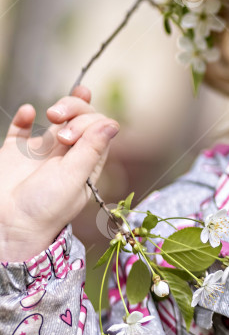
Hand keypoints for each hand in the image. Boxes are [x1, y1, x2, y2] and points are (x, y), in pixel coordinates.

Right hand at [0, 85, 119, 261]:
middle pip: (82, 118)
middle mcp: (68, 155)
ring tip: (52, 113)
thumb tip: (112, 124)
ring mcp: (42, 152)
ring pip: (59, 119)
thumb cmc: (45, 209)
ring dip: (61, 108)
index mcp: (87, 163)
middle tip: (58, 117)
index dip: (88, 122)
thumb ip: (91, 150)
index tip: (69, 137)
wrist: (6, 226)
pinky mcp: (16, 152)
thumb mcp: (73, 178)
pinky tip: (29, 112)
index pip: (99, 128)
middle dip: (75, 108)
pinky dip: (26, 116)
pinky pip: (24, 128)